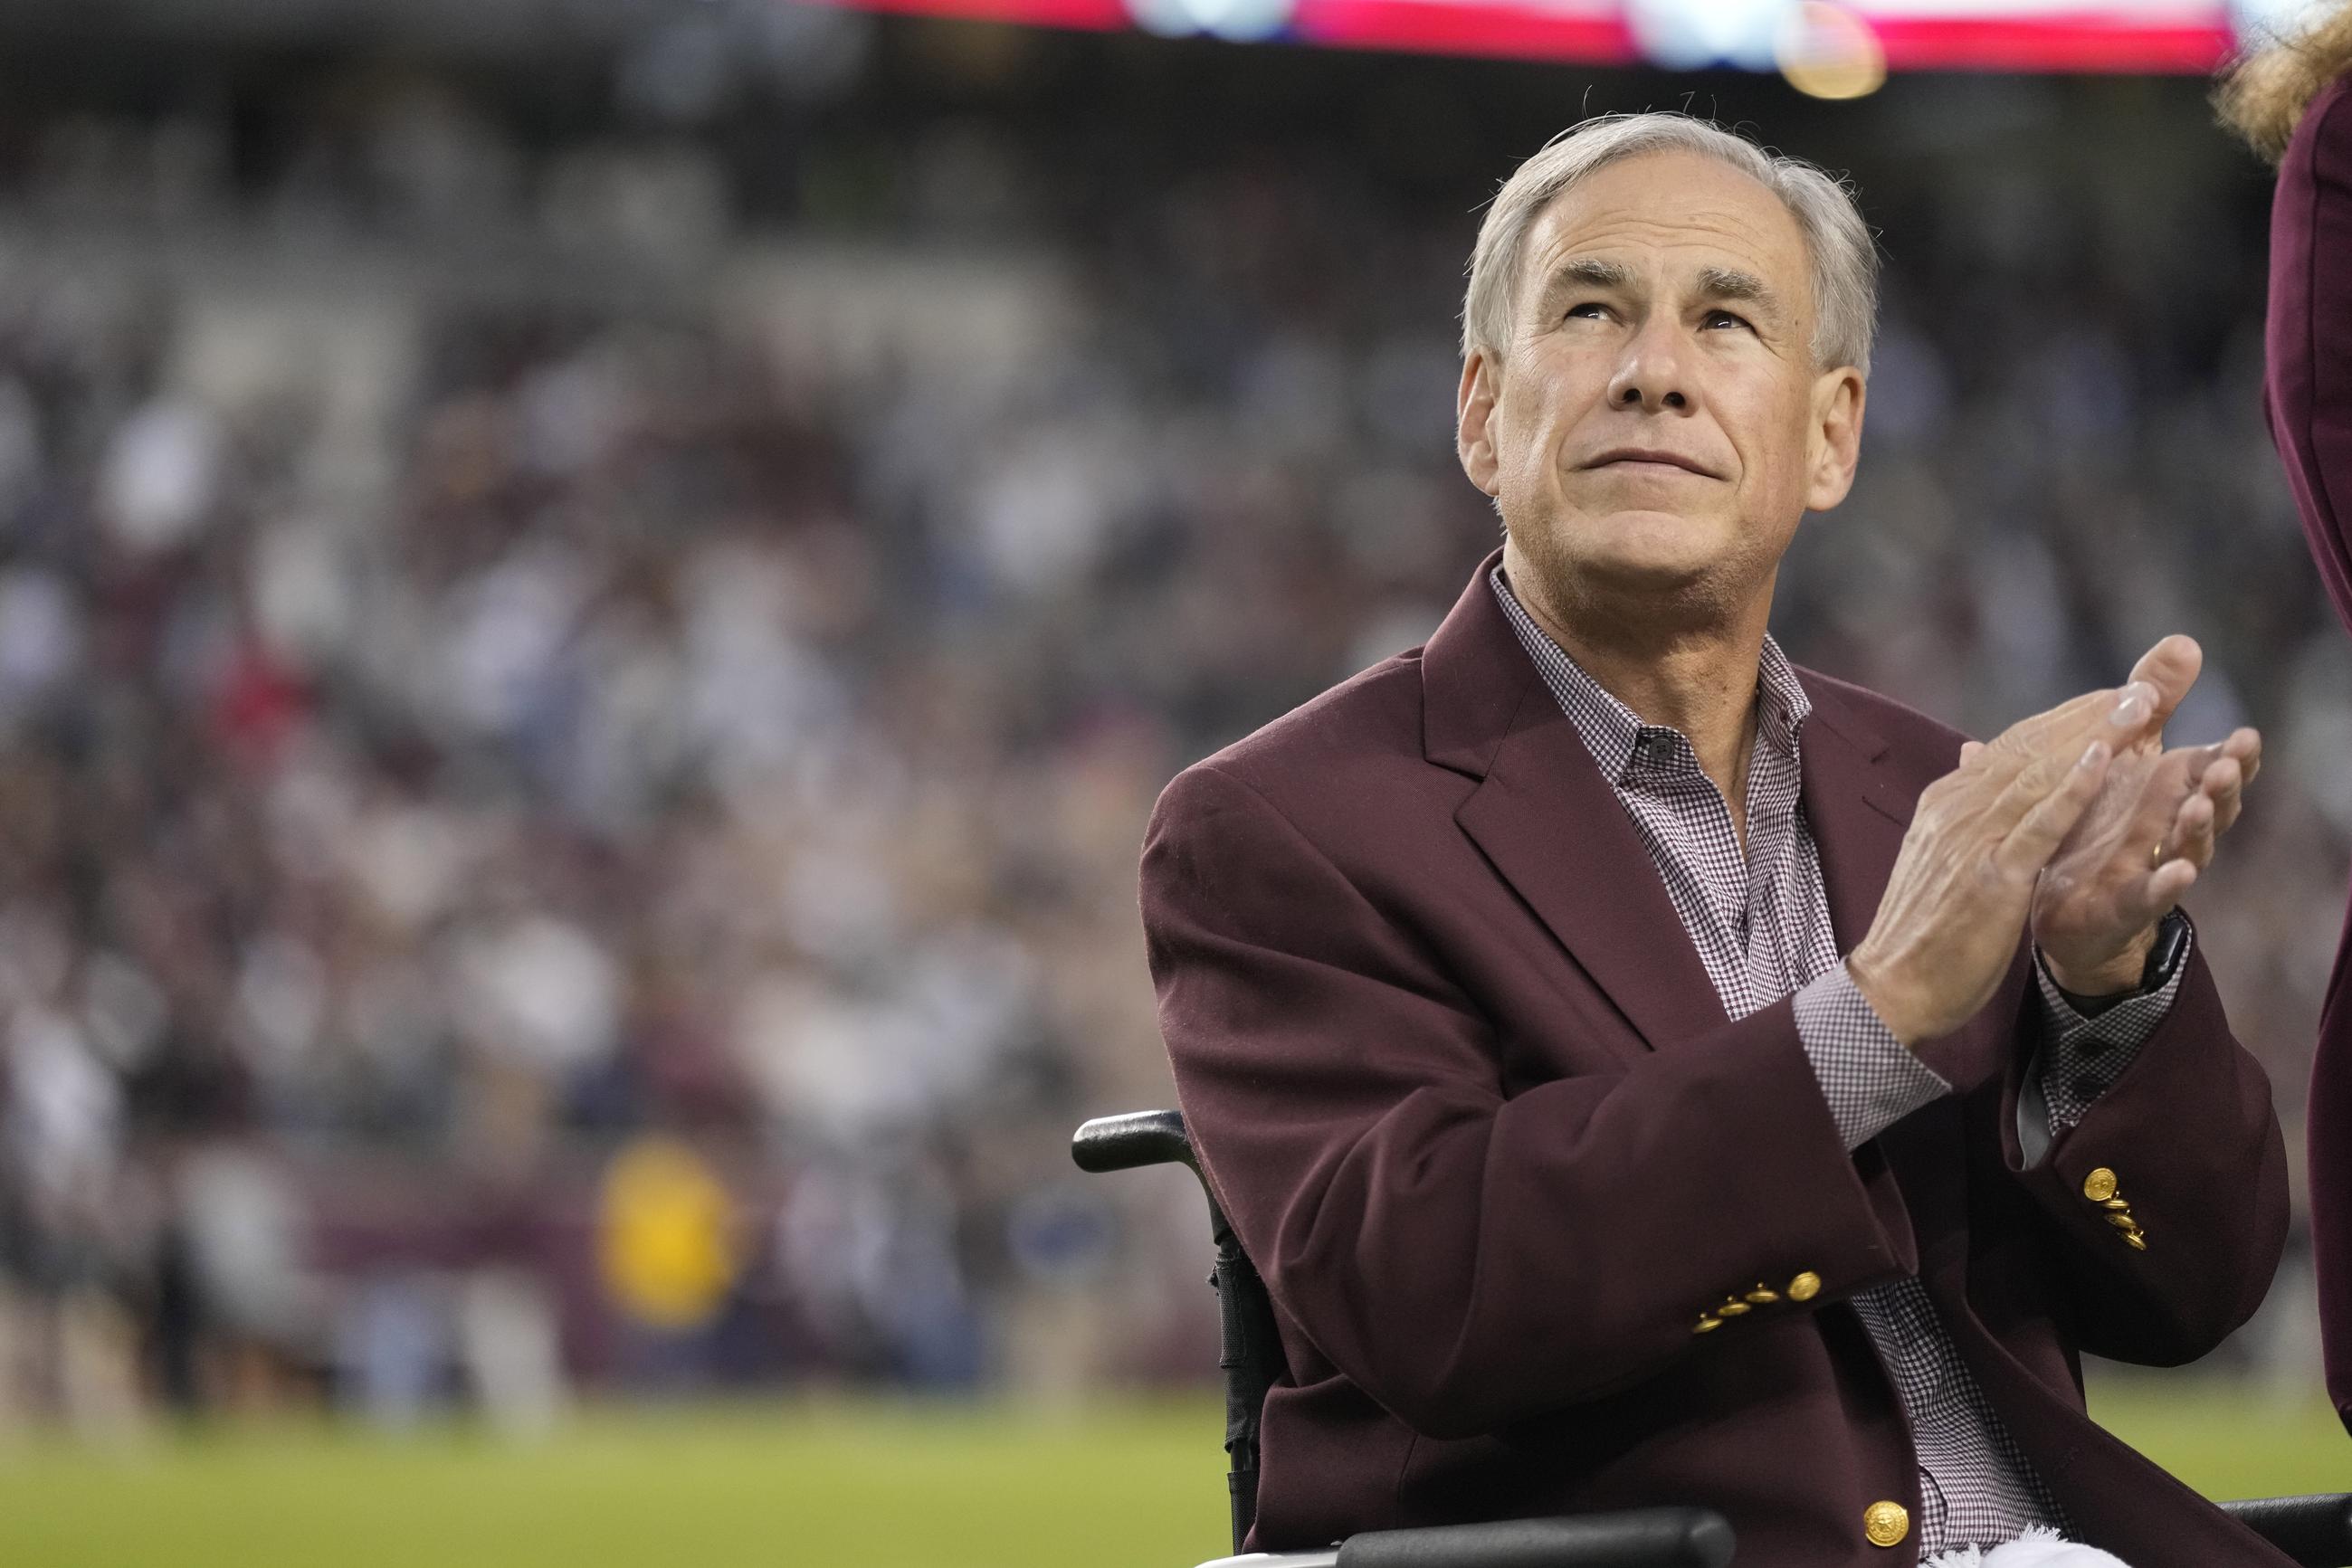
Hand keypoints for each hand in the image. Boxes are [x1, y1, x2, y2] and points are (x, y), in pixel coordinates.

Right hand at [1846, 679, 2163, 1049]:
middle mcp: (1957, 810)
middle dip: (2088, 715)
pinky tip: (2106, 759)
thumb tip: (1973, 755)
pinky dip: (2073, 788)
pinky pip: (2040, 823)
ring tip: (2140, 705)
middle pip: (2030, 750)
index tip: (2110, 698)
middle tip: (2143, 686)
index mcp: (1947, 805)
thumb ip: (1962, 808)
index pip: (2011, 749)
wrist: (1893, 987)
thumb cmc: (1922, 930)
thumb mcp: (1938, 858)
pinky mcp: (1994, 876)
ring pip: (2040, 774)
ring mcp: (1973, 841)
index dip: (2065, 721)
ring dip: (2094, 735)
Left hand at [2024, 637, 2262, 993]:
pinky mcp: (2124, 903)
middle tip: (2230, 764)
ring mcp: (2151, 867)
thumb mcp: (2122, 755)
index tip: (2246, 736)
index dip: (2234, 756)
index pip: (2212, 768)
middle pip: (2211, 806)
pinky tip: (2177, 873)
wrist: (2058, 901)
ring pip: (2188, 848)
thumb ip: (2149, 705)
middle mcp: (2171, 829)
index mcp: (2170, 791)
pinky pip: (2149, 895)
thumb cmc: (2099, 819)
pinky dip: (2164, 884)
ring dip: (2198, 828)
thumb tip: (2184, 643)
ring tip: (2202, 807)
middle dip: (2224, 786)